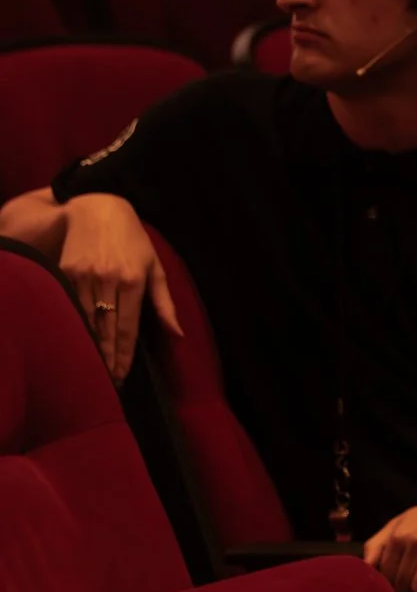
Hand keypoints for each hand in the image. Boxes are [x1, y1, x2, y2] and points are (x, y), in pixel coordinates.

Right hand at [57, 193, 180, 381]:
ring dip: (90, 346)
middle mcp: (108, 280)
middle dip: (108, 357)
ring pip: (85, 320)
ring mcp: (84, 276)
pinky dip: (74, 324)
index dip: (125, 354)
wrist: (98, 209)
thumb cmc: (134, 241)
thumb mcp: (156, 267)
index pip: (128, 327)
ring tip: (96, 368)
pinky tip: (77, 340)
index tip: (123, 375)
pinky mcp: (66, 271)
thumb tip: (176, 333)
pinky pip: (69, 304)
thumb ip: (165, 302)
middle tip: (110, 381)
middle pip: (106, 329)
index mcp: (134, 281)